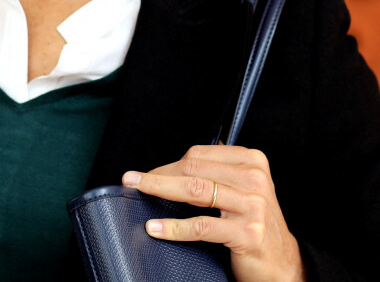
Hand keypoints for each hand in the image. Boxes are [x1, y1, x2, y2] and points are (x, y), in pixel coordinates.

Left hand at [122, 145, 306, 281]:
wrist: (282, 261)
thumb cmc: (255, 222)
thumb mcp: (243, 188)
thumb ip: (219, 170)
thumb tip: (180, 161)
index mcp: (252, 160)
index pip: (201, 154)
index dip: (170, 163)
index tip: (149, 171)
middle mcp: (254, 179)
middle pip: (195, 170)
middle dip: (159, 174)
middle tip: (133, 179)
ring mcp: (252, 205)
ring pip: (195, 192)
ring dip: (160, 190)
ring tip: (139, 192)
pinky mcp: (247, 233)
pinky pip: (201, 226)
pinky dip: (174, 227)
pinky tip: (157, 227)